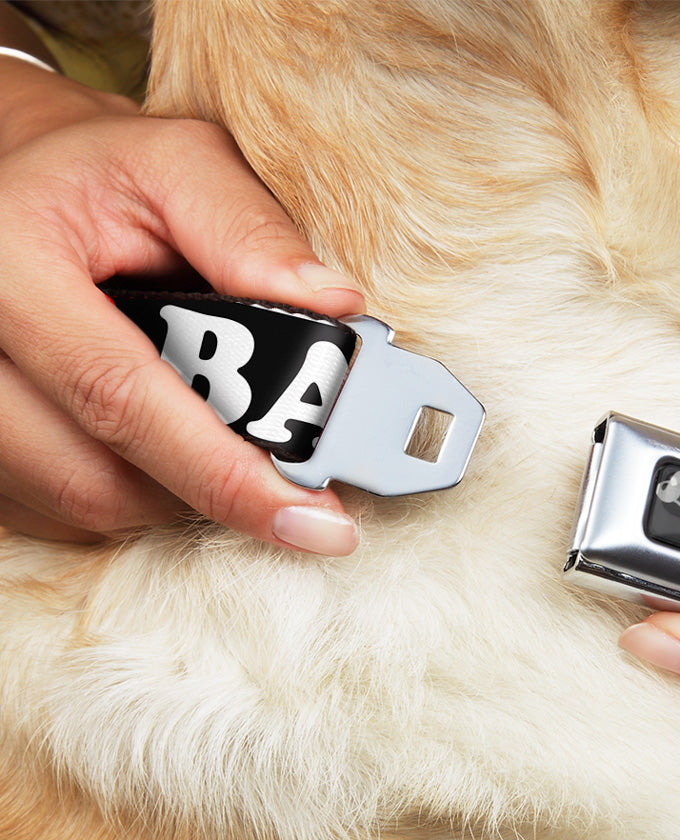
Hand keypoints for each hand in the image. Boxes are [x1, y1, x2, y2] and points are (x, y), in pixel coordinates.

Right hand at [0, 58, 363, 552]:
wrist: (19, 185)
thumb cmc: (101, 175)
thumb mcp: (177, 165)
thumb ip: (250, 230)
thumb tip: (333, 306)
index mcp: (9, 266)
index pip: (121, 396)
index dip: (224, 473)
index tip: (314, 520)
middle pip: (97, 478)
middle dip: (211, 488)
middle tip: (289, 481)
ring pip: (83, 503)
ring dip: (174, 490)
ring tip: (220, 435)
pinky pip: (60, 509)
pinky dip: (133, 490)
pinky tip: (163, 441)